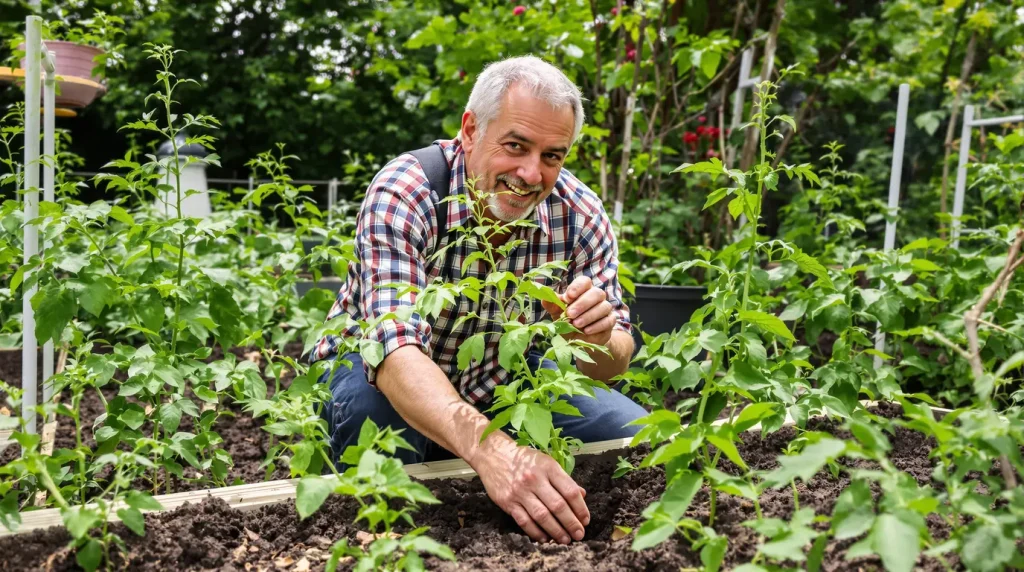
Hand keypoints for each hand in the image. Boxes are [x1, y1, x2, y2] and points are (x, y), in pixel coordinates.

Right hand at [472, 438, 589, 543]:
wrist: (493, 454)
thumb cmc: (523, 458)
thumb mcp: (546, 462)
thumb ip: (563, 479)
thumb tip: (582, 495)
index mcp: (548, 467)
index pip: (570, 491)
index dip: (580, 508)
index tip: (585, 520)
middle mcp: (535, 479)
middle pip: (558, 506)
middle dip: (571, 523)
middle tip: (579, 534)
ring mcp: (520, 491)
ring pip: (542, 516)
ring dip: (556, 531)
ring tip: (565, 540)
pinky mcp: (507, 502)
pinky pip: (524, 521)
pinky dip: (536, 532)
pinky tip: (545, 538)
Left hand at [541, 276, 615, 345]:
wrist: (580, 340)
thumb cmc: (568, 323)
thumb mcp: (558, 315)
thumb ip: (553, 306)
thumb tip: (544, 298)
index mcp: (583, 290)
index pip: (584, 282)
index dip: (577, 288)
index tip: (568, 297)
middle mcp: (596, 296)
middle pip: (595, 293)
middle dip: (582, 303)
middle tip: (570, 314)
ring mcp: (605, 308)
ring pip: (603, 307)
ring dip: (589, 315)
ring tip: (576, 324)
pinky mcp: (610, 321)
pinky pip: (608, 320)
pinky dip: (597, 326)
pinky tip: (586, 331)